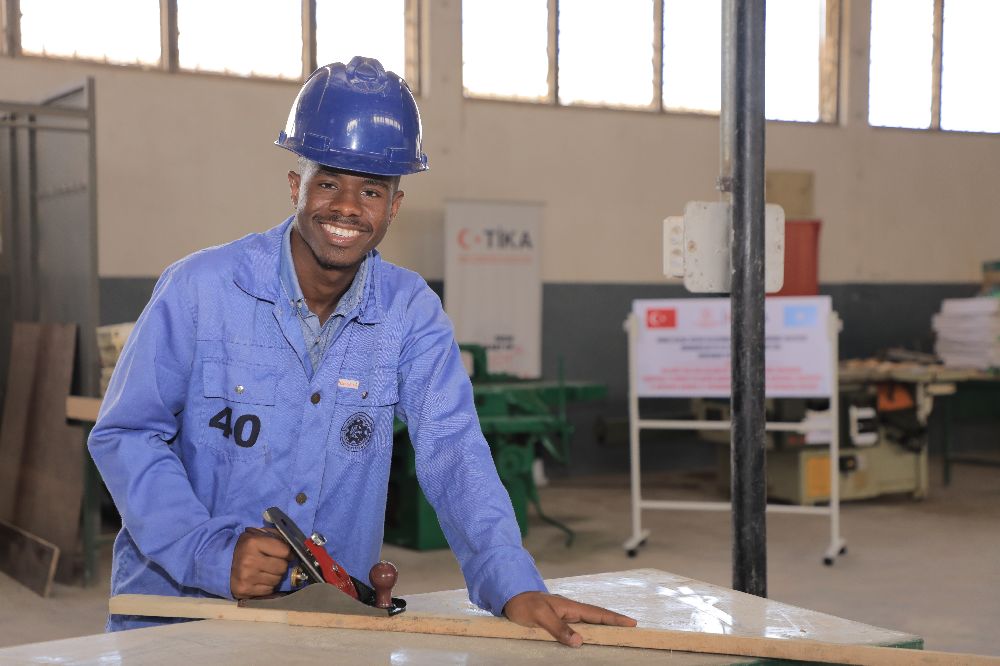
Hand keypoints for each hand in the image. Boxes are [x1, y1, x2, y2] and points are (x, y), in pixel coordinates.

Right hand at [230, 527, 292, 598]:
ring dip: (275, 576)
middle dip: (281, 565)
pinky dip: (268, 585)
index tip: (286, 554)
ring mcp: (246, 577)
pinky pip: (268, 590)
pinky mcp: (244, 590)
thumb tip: (297, 546)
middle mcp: (249, 560)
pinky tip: (260, 579)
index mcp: (253, 543)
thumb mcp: (258, 535)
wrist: (223, 562)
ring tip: (266, 571)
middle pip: (282, 567)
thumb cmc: (247, 548)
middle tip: (275, 563)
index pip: (285, 551)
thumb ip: (277, 536)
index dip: (288, 553)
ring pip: (277, 580)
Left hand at [503, 591, 636, 647]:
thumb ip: (558, 628)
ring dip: (604, 626)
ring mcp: (566, 614)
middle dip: (615, 622)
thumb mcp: (540, 616)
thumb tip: (579, 641)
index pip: (597, 613)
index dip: (614, 618)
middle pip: (598, 617)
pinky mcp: (559, 620)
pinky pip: (580, 625)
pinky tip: (593, 636)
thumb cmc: (524, 605)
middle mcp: (571, 610)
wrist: (511, 598)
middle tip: (632, 628)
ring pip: (590, 621)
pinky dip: (591, 630)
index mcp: (570, 607)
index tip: (631, 623)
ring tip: (619, 633)